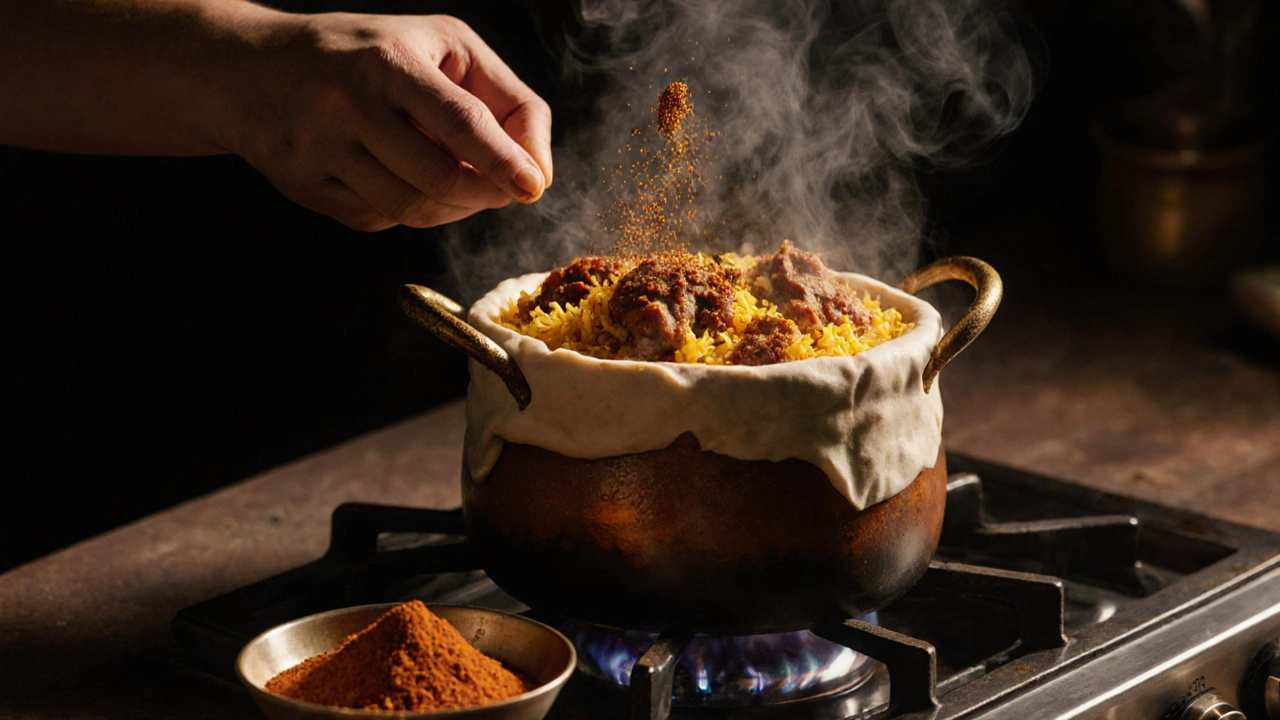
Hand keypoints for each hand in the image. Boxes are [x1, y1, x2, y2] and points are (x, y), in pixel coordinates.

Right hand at [222, 12, 552, 230]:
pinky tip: (405, 181)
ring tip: (461, 185)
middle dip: (484, 193)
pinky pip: (378, 219)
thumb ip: (501, 98)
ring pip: (412, 208)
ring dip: (453, 208)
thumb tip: (537, 172)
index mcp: (389, 61)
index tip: (532, 188)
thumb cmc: (369, 54)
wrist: (249, 68)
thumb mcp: (439, 46)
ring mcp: (320, 148)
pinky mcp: (303, 185)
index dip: (504, 161)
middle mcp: (349, 104)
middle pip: (440, 178)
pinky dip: (408, 211)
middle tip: (504, 189)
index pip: (461, 122)